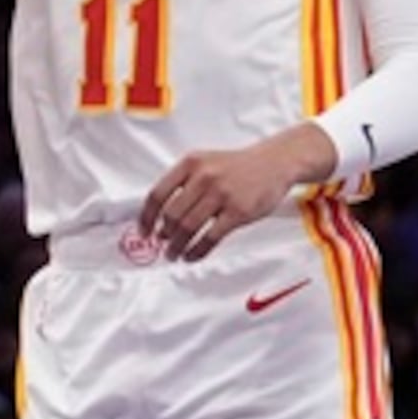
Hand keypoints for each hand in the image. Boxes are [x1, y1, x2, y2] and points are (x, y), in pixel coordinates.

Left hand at [138, 128, 331, 260]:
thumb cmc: (236, 166)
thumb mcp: (204, 162)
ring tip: (173, 254)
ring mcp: (221, 195)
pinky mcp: (238, 212)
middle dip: (163, 234)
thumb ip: (182, 182)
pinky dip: (198, 250)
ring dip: (177, 246)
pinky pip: (211, 237)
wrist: (274, 163)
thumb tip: (159, 213)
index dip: (146, 216)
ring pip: (189, 228)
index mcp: (189, 164)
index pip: (157, 194)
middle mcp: (203, 177)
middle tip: (161, 245)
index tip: (143, 230)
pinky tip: (192, 256)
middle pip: (172, 214)